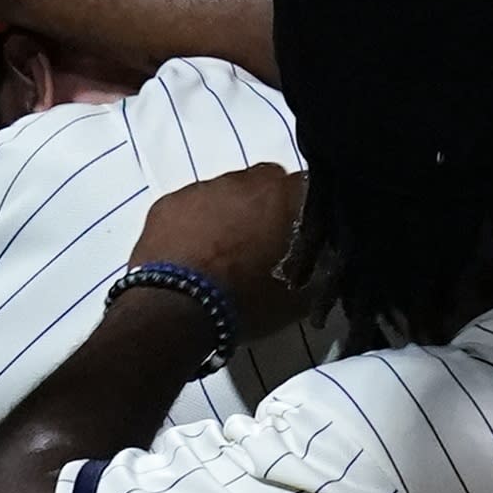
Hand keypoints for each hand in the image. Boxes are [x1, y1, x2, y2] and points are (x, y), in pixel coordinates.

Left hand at [130, 164, 309, 327]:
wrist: (178, 310)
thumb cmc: (247, 301)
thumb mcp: (299, 298)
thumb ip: (319, 273)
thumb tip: (324, 267)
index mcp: (284, 196)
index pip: (309, 188)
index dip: (306, 212)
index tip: (302, 235)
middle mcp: (244, 181)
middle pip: (264, 183)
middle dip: (266, 206)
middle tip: (262, 243)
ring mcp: (202, 188)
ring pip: (224, 192)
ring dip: (229, 213)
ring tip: (223, 251)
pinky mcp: (168, 202)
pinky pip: (189, 205)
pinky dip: (194, 223)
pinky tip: (192, 252)